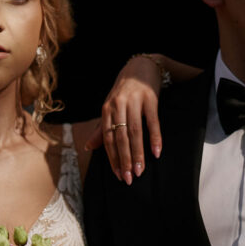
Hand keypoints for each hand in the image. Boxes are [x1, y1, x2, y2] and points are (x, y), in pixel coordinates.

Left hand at [84, 54, 163, 184]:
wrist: (141, 67)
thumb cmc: (124, 91)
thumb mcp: (110, 107)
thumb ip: (101, 128)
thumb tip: (88, 147)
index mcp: (107, 110)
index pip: (107, 138)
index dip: (112, 158)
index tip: (118, 176)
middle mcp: (118, 105)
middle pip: (120, 137)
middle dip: (124, 160)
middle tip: (128, 179)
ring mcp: (134, 102)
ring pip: (135, 132)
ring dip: (138, 153)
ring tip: (140, 171)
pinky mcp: (150, 99)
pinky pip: (153, 122)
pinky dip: (155, 138)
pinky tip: (157, 152)